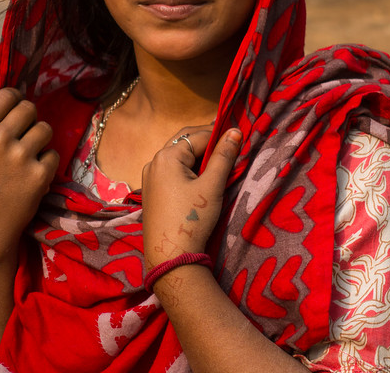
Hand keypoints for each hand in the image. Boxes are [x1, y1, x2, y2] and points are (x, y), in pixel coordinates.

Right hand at [0, 88, 58, 264]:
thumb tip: (4, 107)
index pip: (6, 96)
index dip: (16, 100)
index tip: (17, 109)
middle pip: (30, 109)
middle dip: (30, 120)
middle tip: (25, 135)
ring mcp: (20, 156)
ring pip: (45, 129)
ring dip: (40, 141)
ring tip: (30, 156)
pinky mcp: (38, 175)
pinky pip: (53, 155)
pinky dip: (46, 165)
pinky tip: (34, 175)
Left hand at [142, 125, 241, 269]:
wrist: (170, 257)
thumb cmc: (192, 219)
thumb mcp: (211, 186)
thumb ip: (223, 156)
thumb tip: (235, 131)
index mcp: (166, 156)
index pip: (198, 136)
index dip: (219, 135)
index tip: (238, 136)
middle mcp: (154, 161)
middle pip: (184, 141)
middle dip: (207, 140)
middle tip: (229, 142)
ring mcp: (150, 176)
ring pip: (178, 155)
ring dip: (198, 153)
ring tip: (219, 158)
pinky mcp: (152, 190)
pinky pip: (172, 169)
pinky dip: (188, 166)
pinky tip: (201, 174)